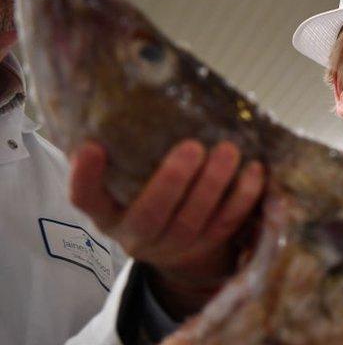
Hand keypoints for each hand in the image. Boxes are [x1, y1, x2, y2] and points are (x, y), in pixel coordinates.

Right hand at [69, 139, 265, 317]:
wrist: (173, 241)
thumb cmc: (145, 193)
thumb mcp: (126, 178)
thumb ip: (122, 152)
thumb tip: (124, 97)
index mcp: (107, 214)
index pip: (85, 200)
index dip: (85, 178)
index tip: (91, 147)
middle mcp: (135, 237)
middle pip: (150, 216)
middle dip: (172, 181)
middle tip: (193, 146)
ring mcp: (173, 247)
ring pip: (193, 221)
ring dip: (214, 186)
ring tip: (229, 151)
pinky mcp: (206, 247)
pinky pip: (226, 225)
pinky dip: (242, 199)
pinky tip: (255, 171)